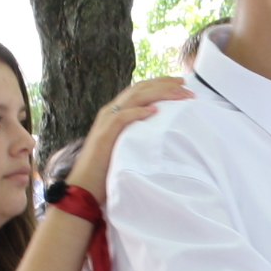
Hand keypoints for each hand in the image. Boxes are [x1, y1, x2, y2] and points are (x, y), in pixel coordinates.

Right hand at [65, 78, 191, 200]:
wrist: (84, 187)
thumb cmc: (107, 170)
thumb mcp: (127, 145)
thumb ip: (139, 134)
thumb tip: (162, 131)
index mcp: (115, 113)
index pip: (139, 90)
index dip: (160, 83)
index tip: (181, 83)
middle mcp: (110, 112)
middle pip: (139, 89)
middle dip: (164, 84)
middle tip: (185, 83)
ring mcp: (105, 123)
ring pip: (133, 98)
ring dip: (158, 93)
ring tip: (178, 94)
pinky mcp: (104, 136)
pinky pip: (121, 118)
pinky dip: (137, 112)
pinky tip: (154, 111)